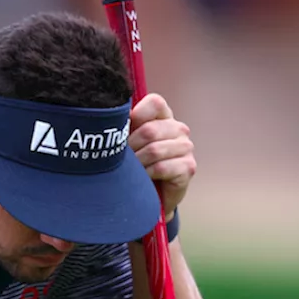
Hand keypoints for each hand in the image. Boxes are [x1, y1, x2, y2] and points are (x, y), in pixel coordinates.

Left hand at [128, 93, 194, 220]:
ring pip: (154, 150)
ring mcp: (186, 147)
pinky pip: (162, 168)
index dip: (137, 115)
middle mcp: (178, 128)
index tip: (125, 131)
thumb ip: (124, 126)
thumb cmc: (137, 165)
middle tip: (122, 159)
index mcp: (164, 116)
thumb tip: (110, 117)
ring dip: (138, 164)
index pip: (155, 103)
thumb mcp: (128, 142)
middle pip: (149, 130)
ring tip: (132, 171)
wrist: (151, 195)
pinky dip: (148, 175)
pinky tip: (144, 179)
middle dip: (131, 147)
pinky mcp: (188, 167)